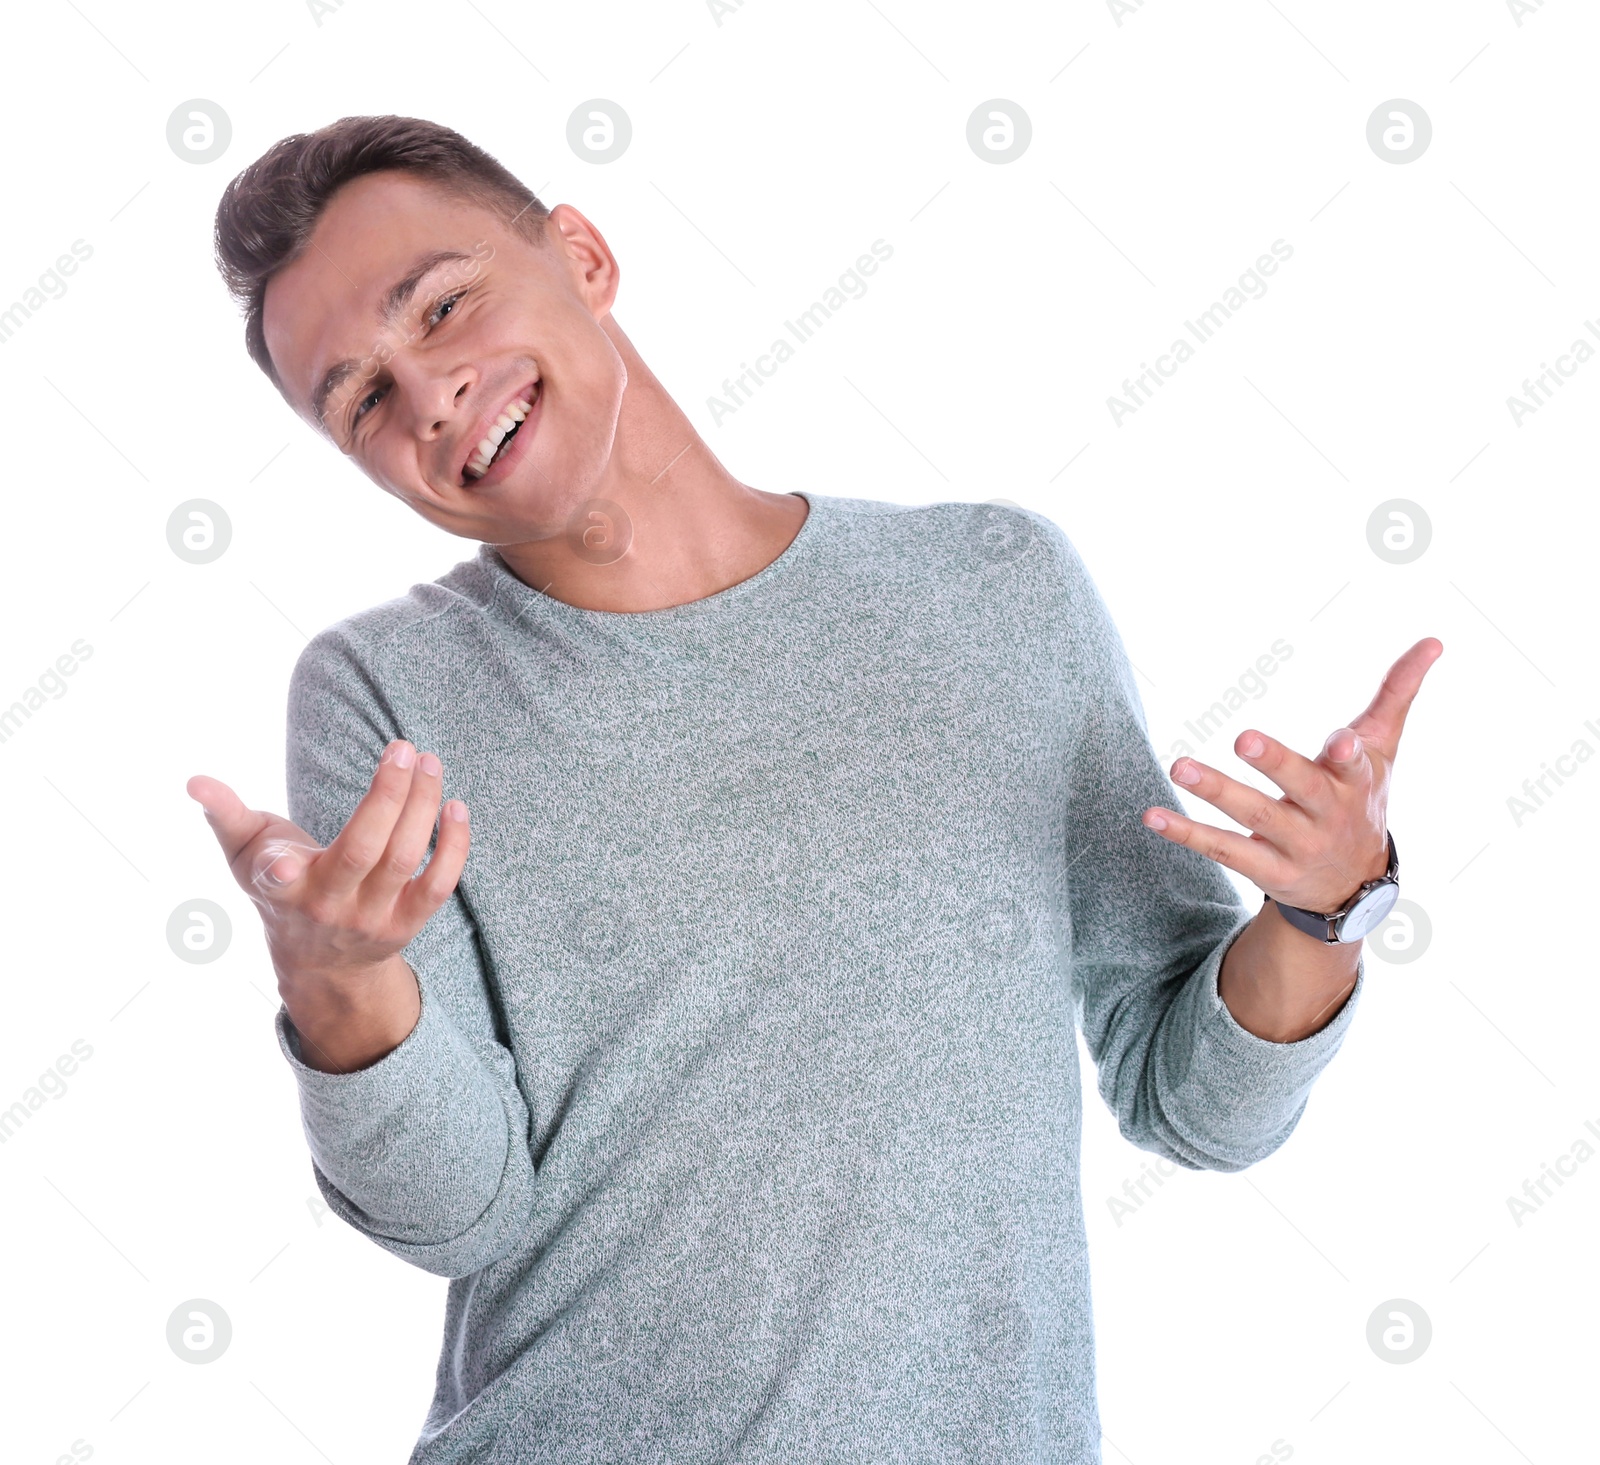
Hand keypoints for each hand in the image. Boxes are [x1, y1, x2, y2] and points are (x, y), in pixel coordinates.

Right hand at [185, 740, 469, 986]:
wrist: (320, 961)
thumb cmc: (281, 887)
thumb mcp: (245, 857)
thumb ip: (224, 815)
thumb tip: (194, 781)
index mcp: (282, 889)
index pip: (277, 881)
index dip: (280, 871)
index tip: (285, 862)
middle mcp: (328, 906)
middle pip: (364, 851)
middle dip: (387, 796)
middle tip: (404, 748)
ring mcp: (371, 919)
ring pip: (405, 859)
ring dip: (423, 806)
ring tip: (429, 762)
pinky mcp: (407, 925)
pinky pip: (439, 885)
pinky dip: (454, 846)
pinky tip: (455, 806)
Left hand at [1142, 638, 1441, 913]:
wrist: (1353, 886)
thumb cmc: (1362, 797)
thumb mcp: (1384, 747)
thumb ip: (1398, 693)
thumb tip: (1434, 639)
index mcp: (1355, 782)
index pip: (1356, 766)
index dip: (1348, 754)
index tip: (1340, 741)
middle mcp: (1326, 816)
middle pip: (1301, 788)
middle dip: (1276, 764)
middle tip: (1243, 739)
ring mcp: (1295, 846)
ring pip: (1254, 818)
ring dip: (1216, 792)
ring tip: (1180, 766)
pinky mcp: (1265, 870)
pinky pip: (1223, 850)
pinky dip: (1186, 832)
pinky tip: (1152, 815)